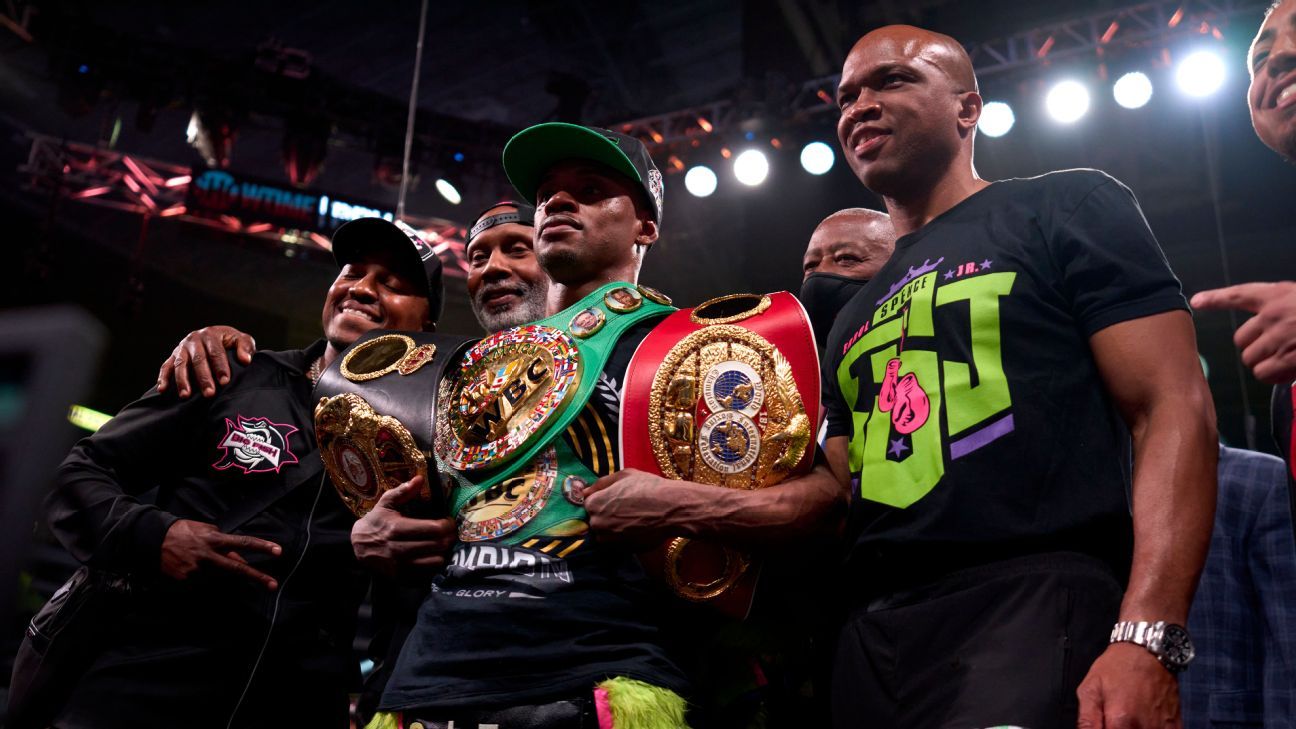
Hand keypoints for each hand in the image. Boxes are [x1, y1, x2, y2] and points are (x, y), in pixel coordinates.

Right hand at [157, 326, 256, 397]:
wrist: (216, 337)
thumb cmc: (231, 342)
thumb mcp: (241, 340)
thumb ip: (245, 347)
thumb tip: (245, 360)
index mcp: (211, 334)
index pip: (216, 352)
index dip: (220, 367)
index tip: (225, 381)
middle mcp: (194, 339)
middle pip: (198, 360)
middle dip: (203, 377)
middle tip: (209, 393)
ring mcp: (182, 347)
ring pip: (180, 364)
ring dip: (182, 380)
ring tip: (186, 396)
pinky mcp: (173, 356)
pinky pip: (166, 366)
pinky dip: (163, 378)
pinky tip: (162, 390)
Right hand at [160, 519, 281, 589]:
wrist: (154, 538)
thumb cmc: (184, 531)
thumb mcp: (206, 530)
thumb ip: (224, 543)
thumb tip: (239, 556)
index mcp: (214, 539)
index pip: (243, 542)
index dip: (262, 546)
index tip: (278, 551)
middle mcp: (208, 555)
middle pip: (237, 568)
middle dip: (256, 577)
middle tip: (273, 585)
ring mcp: (197, 570)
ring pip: (218, 576)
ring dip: (216, 571)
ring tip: (199, 560)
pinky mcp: (186, 580)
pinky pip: (201, 581)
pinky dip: (201, 576)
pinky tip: (190, 566)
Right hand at [351, 476, 456, 578]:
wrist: (357, 547)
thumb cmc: (376, 522)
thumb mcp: (385, 504)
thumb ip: (403, 491)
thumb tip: (420, 478)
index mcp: (397, 528)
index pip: (434, 529)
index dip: (447, 524)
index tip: (448, 520)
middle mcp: (399, 549)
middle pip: (439, 545)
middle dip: (449, 537)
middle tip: (450, 532)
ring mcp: (400, 566)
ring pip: (436, 561)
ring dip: (443, 552)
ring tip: (442, 544)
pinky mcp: (401, 577)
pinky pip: (427, 574)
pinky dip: (433, 565)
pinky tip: (432, 555)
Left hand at [582, 469, 676, 547]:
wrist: (671, 509)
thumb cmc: (648, 487)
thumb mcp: (623, 475)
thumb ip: (600, 483)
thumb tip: (585, 492)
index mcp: (594, 504)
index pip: (588, 505)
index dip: (602, 501)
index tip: (616, 499)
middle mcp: (597, 524)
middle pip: (595, 521)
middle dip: (607, 516)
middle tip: (626, 509)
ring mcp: (610, 540)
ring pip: (606, 535)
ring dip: (614, 529)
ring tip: (633, 519)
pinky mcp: (623, 550)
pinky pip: (618, 544)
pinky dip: (625, 538)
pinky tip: (638, 528)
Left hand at [1076, 642, 1180, 727]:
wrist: (1148, 651)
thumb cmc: (1118, 667)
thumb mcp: (1090, 689)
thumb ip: (1087, 720)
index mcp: (1121, 722)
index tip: (1103, 724)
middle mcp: (1145, 728)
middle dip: (1116, 728)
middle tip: (1113, 718)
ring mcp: (1162, 728)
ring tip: (1129, 716)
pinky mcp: (1175, 725)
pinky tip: (1144, 720)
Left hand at [1191, 281, 1295, 383]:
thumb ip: (1281, 308)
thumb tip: (1262, 326)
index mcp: (1278, 295)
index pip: (1239, 295)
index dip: (1216, 299)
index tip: (1196, 301)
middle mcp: (1274, 314)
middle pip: (1240, 339)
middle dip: (1254, 347)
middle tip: (1277, 348)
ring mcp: (1280, 336)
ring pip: (1250, 358)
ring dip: (1265, 363)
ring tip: (1288, 358)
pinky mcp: (1288, 358)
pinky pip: (1264, 373)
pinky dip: (1275, 376)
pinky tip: (1290, 370)